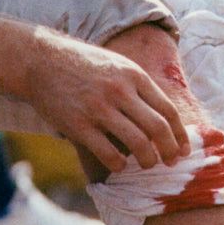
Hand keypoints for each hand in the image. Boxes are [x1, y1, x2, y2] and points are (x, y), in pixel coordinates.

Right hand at [24, 32, 189, 173]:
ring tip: (147, 164)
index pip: (168, 110)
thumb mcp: (116, 64)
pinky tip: (119, 164)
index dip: (179, 134)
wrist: (40, 60)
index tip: (183, 148)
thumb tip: (163, 115)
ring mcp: (99, 109)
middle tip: (171, 161)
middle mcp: (120, 91)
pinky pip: (109, 154)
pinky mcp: (79, 125)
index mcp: (133, 75)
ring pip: (138, 144)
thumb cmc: (81, 64)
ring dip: (148, 160)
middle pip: (158, 129)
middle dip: (170, 151)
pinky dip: (119, 164)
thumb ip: (137, 86)